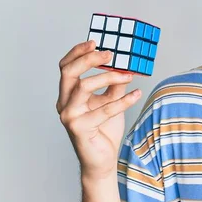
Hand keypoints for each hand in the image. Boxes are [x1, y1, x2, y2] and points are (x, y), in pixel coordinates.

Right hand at [56, 40, 141, 179]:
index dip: (77, 52)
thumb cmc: (104, 129)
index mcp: (68, 94)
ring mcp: (69, 116)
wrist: (102, 159)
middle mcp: (64, 103)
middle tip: (110, 53)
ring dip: (109, 77)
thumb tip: (126, 64)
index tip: (95, 41)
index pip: (66, 67)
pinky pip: (103, 110)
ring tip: (129, 76)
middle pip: (69, 72)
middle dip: (89, 59)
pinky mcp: (80, 129)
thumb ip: (114, 84)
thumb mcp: (111, 100)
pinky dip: (123, 100)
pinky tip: (137, 94)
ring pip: (84, 86)